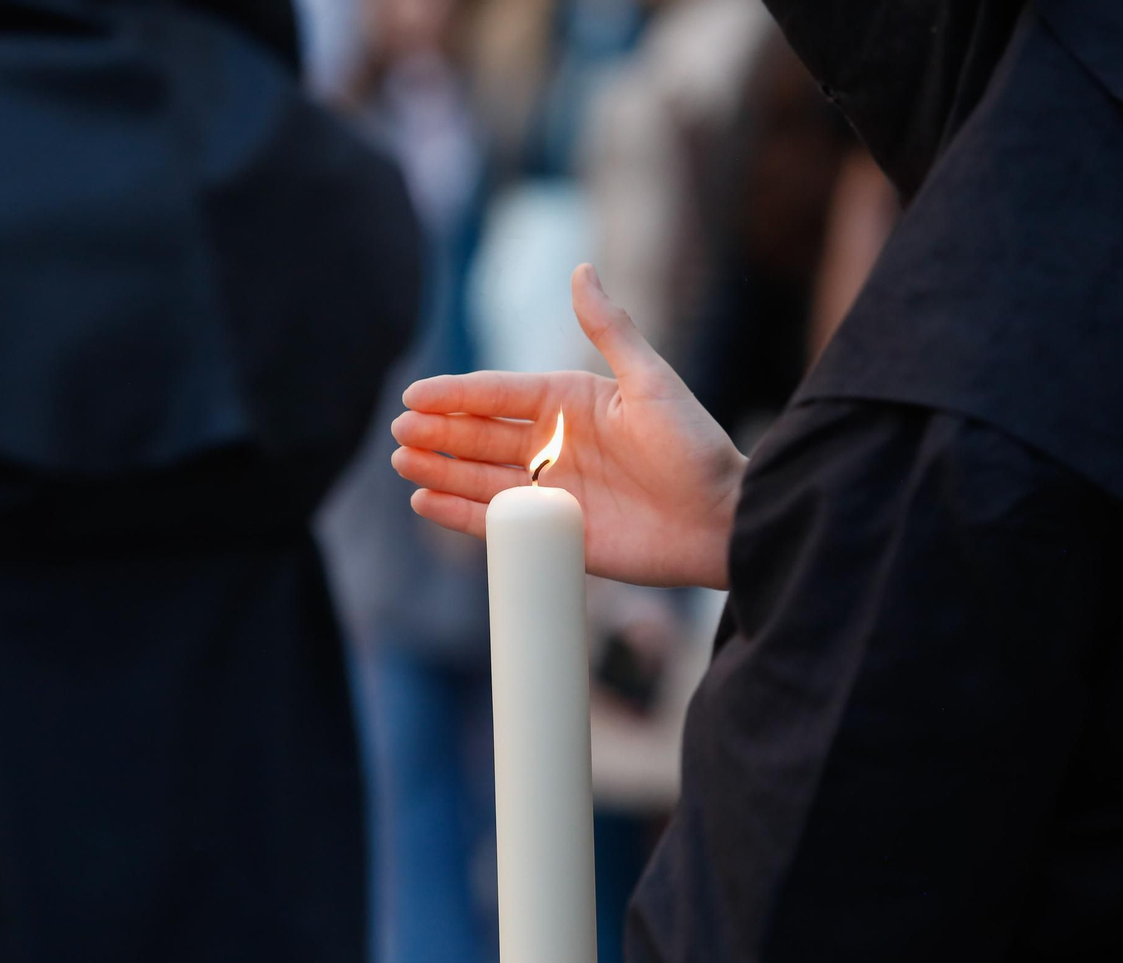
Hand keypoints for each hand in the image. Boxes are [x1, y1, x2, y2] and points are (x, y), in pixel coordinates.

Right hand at [393, 264, 745, 588]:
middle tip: (399, 432)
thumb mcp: (651, 382)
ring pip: (479, 477)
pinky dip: (459, 514)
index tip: (415, 395)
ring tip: (403, 463)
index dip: (456, 395)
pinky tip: (425, 502)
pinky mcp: (554, 533)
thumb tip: (581, 269)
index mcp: (570, 402)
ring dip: (440, 469)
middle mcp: (554, 444)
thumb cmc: (695, 447)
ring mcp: (551, 491)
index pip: (500, 394)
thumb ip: (609, 329)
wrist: (723, 520)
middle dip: (438, 432)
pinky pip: (496, 522)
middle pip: (480, 436)